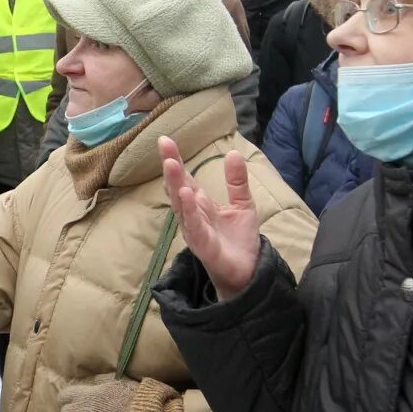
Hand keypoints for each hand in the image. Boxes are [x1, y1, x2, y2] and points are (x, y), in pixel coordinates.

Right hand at [159, 138, 259, 299]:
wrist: (249, 273)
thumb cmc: (240, 241)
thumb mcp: (243, 205)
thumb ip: (236, 181)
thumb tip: (233, 152)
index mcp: (200, 205)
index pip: (185, 178)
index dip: (176, 159)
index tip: (166, 139)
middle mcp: (192, 216)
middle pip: (177, 187)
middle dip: (170, 166)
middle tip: (164, 144)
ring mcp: (194, 230)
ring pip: (181, 204)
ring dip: (175, 183)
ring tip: (171, 163)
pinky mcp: (202, 245)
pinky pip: (193, 225)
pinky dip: (189, 209)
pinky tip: (185, 194)